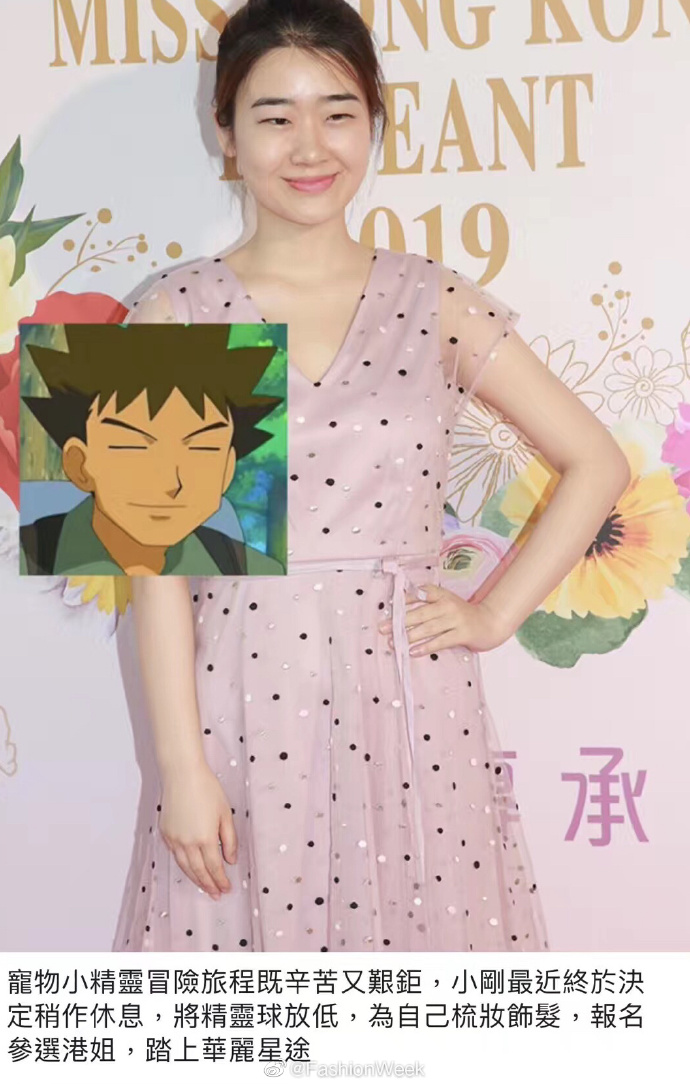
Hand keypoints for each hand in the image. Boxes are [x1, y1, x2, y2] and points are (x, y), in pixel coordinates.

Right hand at [159, 761, 236, 900]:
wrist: (182, 774)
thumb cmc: (206, 789)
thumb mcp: (225, 813)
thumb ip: (229, 839)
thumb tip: (231, 859)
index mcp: (205, 838)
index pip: (214, 867)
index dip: (221, 880)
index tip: (227, 889)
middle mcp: (188, 842)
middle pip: (199, 871)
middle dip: (209, 885)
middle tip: (216, 894)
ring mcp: (174, 839)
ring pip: (185, 867)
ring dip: (195, 879)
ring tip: (205, 887)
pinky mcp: (166, 833)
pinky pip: (175, 856)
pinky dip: (184, 866)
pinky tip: (190, 869)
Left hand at [378, 584, 510, 654]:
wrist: (489, 623)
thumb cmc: (463, 615)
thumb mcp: (447, 603)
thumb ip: (429, 604)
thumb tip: (402, 612)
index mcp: (443, 595)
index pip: (421, 594)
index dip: (405, 599)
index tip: (390, 607)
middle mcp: (448, 605)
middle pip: (421, 613)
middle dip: (400, 621)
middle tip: (383, 628)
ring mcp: (456, 620)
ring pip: (428, 628)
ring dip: (409, 636)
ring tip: (394, 642)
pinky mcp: (462, 634)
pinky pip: (440, 642)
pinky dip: (425, 647)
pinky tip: (413, 651)